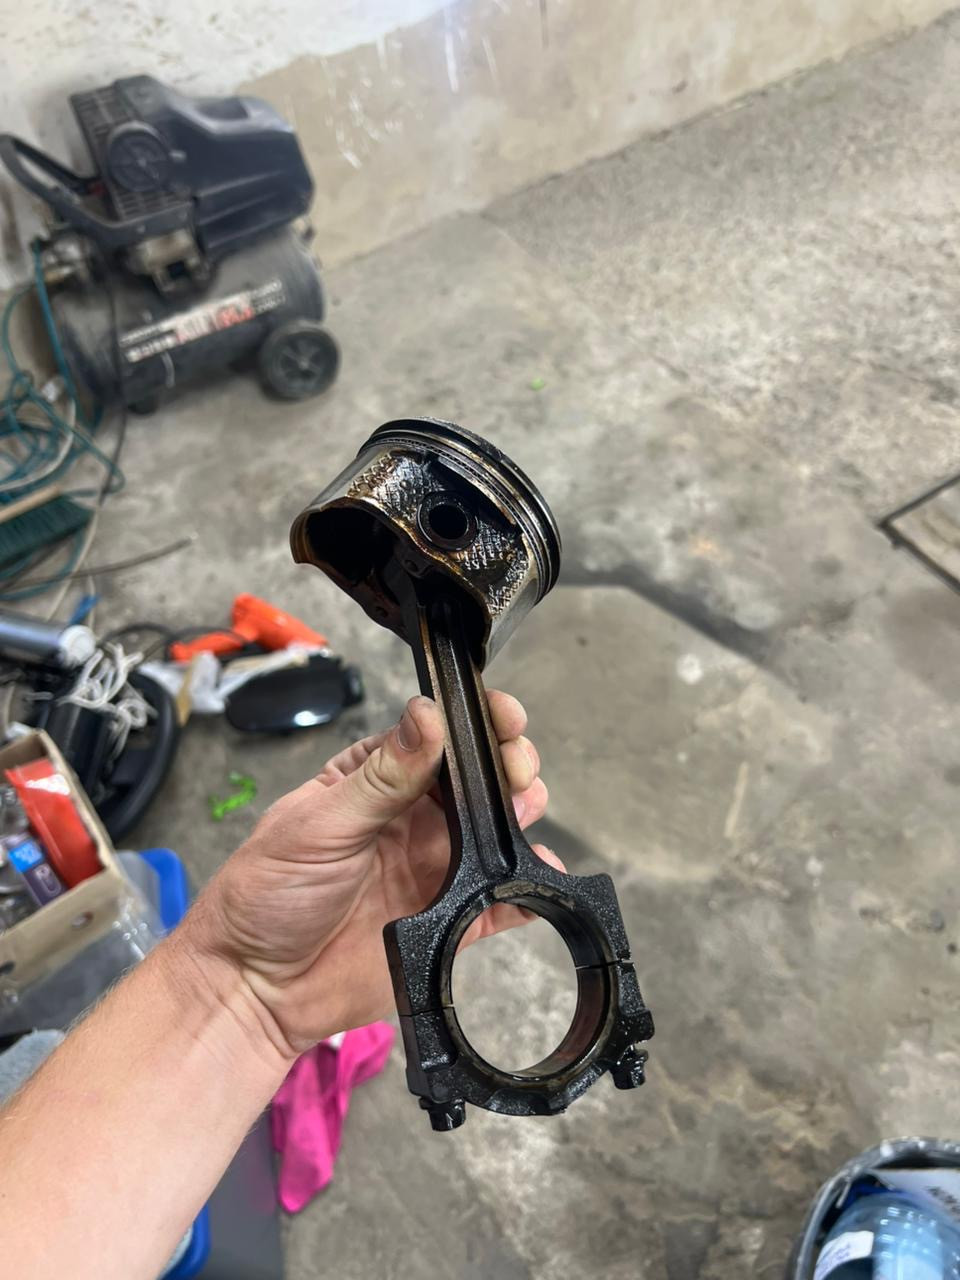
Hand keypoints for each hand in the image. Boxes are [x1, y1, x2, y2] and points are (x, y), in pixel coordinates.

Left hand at [186, 693, 560, 1054]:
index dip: (474, 722)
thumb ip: (382, 775)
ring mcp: (435, 867)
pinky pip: (502, 901)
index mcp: (376, 779)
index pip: (436, 736)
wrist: (256, 988)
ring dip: (522, 812)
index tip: (504, 717)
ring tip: (526, 807)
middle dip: (509, 762)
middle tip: (516, 770)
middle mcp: (413, 817)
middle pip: (478, 779)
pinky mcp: (450, 920)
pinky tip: (541, 872)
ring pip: (497, 830)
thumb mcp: (320, 823)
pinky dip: (529, 887)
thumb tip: (429, 716)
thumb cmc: (269, 892)